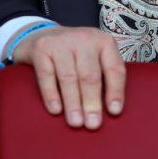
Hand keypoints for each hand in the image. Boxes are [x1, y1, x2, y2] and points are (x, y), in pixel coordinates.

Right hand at [10, 26, 125, 129]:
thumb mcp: (95, 57)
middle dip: (92, 102)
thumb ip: (104, 77)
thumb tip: (110, 111)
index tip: (114, 112)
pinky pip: (47, 75)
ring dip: (72, 103)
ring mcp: (61, 42)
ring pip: (69, 77)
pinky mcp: (41, 48)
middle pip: (90, 75)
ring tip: (75, 122)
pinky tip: (56, 110)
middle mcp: (84, 38)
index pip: (114, 68)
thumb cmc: (76, 54)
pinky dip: (51, 94)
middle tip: (92, 124)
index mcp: (104, 42)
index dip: (116, 91)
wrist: (43, 34)